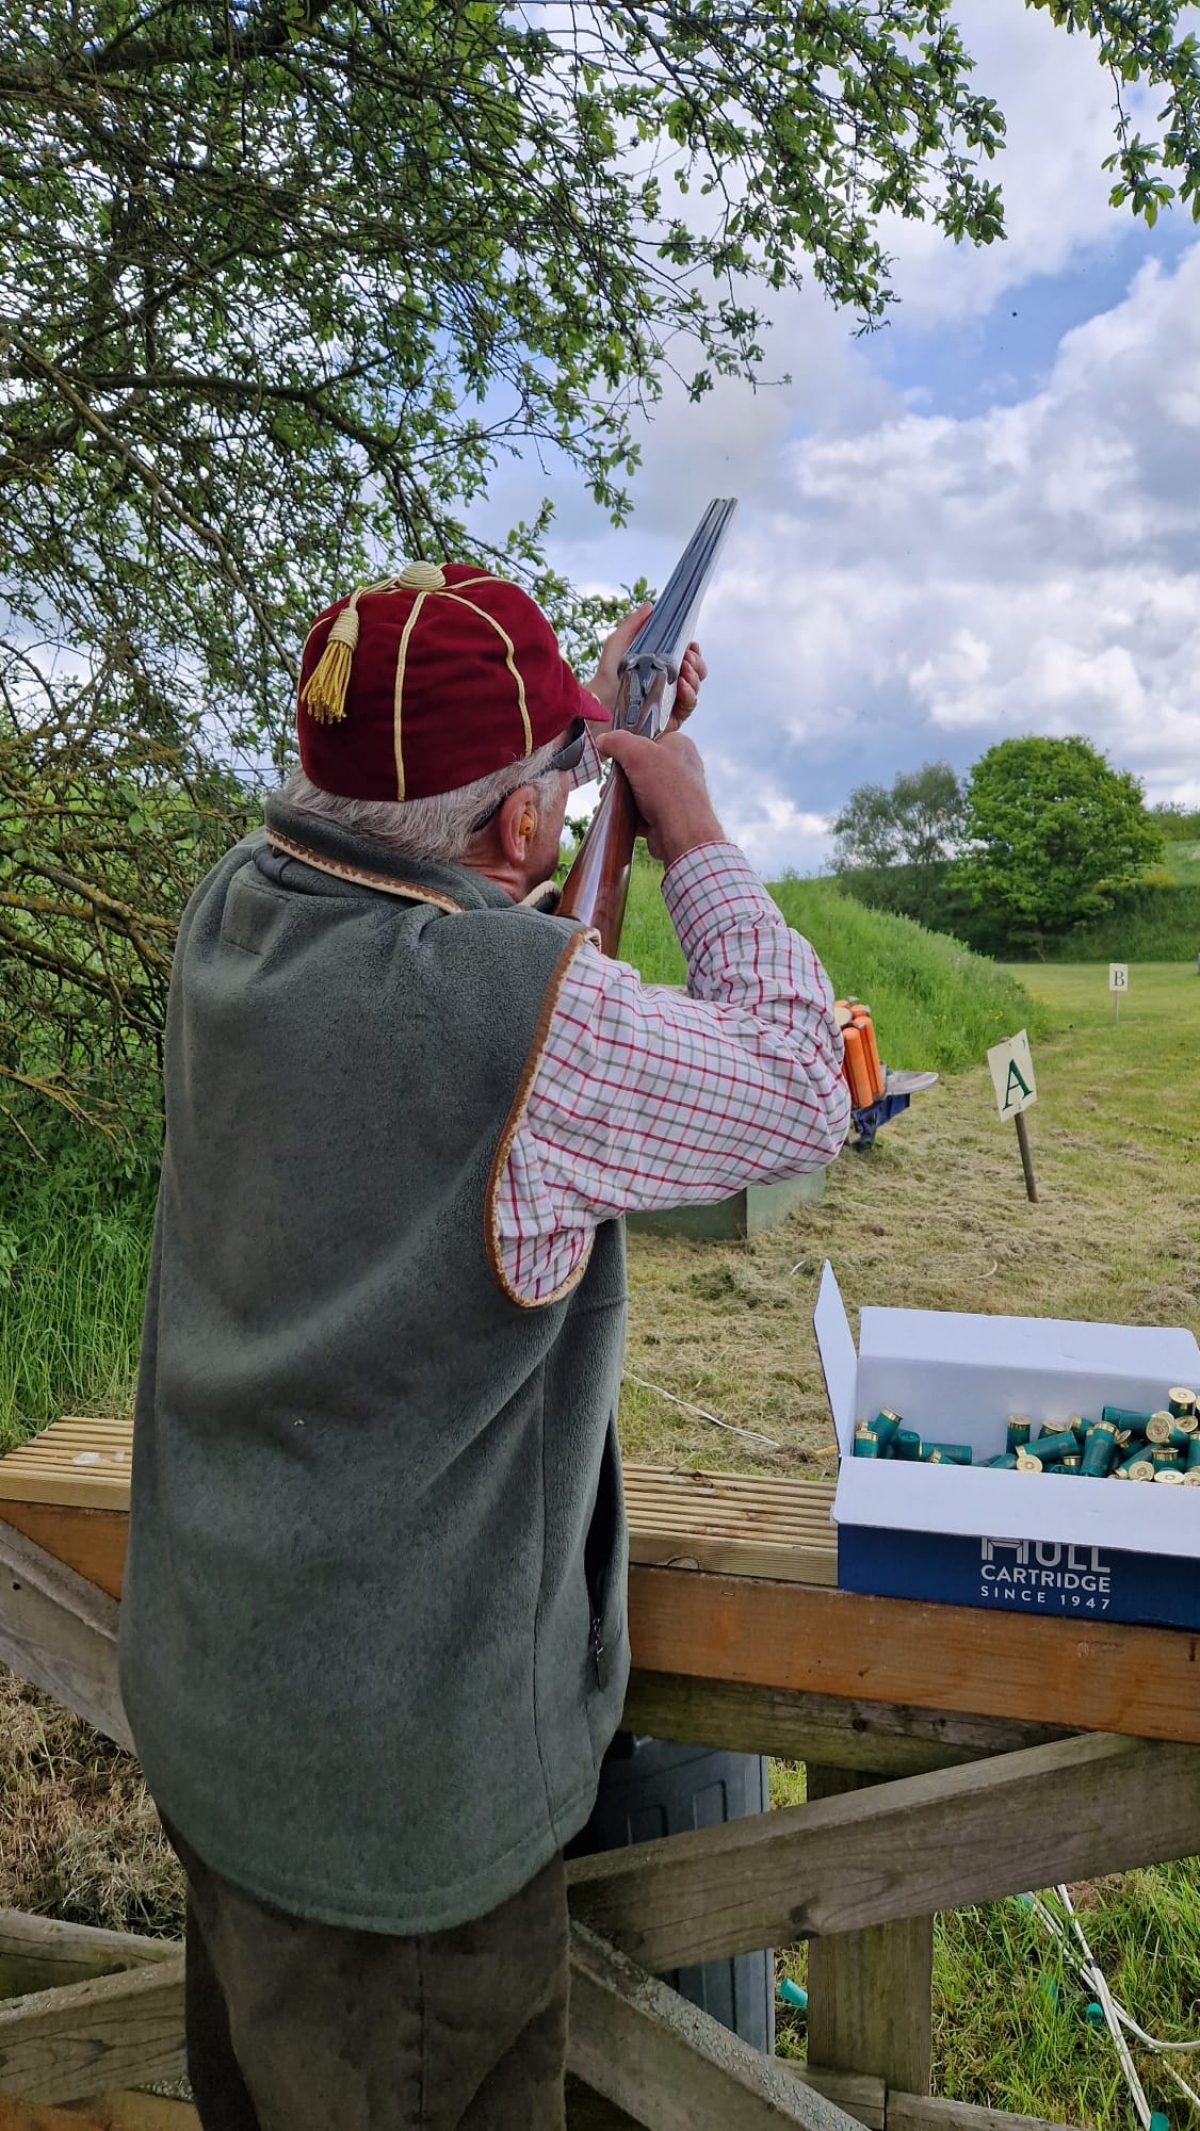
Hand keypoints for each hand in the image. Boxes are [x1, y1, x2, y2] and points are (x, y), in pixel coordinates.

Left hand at [587, 605, 706, 722]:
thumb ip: (632, 624)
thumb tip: (650, 605)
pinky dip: (690, 695)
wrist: (598, 704)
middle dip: (697, 663)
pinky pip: (689, 707)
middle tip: (688, 657)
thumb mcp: (618, 644)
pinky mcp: (671, 719)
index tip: (691, 644)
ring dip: (695, 676)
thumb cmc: (607, 675)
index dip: (693, 651)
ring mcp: (672, 702)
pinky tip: (682, 685)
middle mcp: (670, 684)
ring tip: (684, 669)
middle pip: (697, 672)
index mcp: (663, 666)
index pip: (688, 657)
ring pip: (695, 688)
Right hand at [596, 728, 724, 867]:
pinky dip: (626, 813)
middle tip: (610, 781)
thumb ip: (617, 740)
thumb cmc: (669, 791)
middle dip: (620, 775)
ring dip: (620, 795)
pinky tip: (616, 815)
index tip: (614, 753)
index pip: (649, 737)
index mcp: (679, 746)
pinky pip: (640, 810)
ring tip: (608, 799)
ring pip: (638, 789)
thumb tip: (603, 741)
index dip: (629, 744)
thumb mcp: (638, 753)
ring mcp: (673, 793)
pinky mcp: (666, 815)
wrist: (682, 835)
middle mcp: (680, 768)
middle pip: (640, 765)